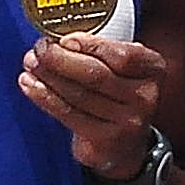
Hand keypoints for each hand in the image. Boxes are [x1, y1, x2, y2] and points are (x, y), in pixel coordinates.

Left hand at [21, 33, 168, 179]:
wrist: (126, 146)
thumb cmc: (119, 97)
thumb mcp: (124, 69)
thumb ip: (103, 51)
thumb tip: (59, 37)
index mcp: (153, 69)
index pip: (123, 55)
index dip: (91, 46)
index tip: (65, 39)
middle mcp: (145, 96)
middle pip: (97, 75)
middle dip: (61, 59)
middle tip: (40, 49)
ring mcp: (127, 122)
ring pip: (79, 95)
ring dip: (49, 76)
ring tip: (32, 64)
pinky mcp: (105, 140)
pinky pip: (69, 115)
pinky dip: (45, 98)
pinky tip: (31, 85)